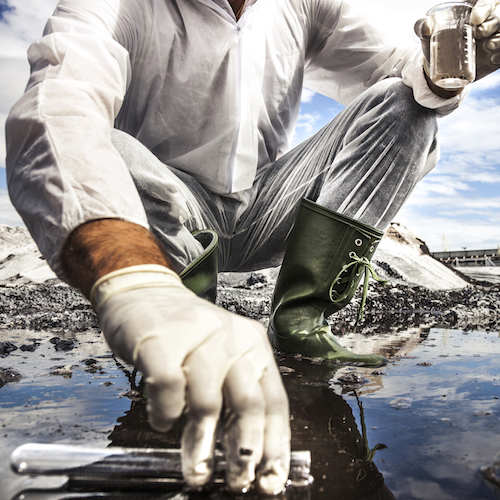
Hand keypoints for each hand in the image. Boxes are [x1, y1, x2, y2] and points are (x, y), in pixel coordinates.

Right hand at [91, 265, 289, 494]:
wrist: (146, 292)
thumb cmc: (187, 335)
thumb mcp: (224, 358)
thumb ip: (236, 396)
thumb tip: (248, 453)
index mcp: (254, 345)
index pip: (274, 401)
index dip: (275, 445)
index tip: (270, 480)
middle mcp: (232, 338)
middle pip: (248, 404)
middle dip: (243, 452)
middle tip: (235, 482)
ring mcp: (197, 337)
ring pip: (208, 403)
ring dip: (201, 445)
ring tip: (196, 469)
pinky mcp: (161, 341)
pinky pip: (169, 390)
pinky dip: (166, 415)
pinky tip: (163, 421)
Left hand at [415, 0, 499, 84]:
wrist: (440, 69)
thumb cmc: (435, 44)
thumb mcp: (426, 35)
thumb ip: (421, 26)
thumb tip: (426, 27)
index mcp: (474, 9)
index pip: (487, 1)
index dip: (485, 7)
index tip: (474, 19)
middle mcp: (488, 20)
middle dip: (493, 21)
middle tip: (479, 33)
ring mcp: (495, 36)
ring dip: (499, 38)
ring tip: (487, 46)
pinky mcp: (497, 53)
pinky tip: (492, 58)